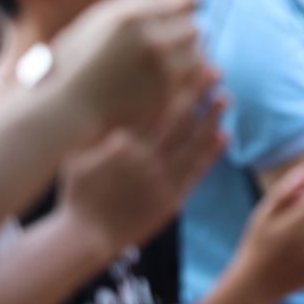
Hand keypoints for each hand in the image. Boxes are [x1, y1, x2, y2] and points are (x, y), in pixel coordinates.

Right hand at [50, 0, 211, 136]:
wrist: (67, 108)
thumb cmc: (78, 62)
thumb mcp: (98, 21)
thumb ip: (135, 6)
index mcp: (131, 15)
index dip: (184, 6)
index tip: (180, 14)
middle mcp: (150, 37)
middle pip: (194, 26)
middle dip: (184, 36)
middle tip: (168, 46)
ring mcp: (161, 65)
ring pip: (197, 53)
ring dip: (186, 58)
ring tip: (162, 66)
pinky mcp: (167, 90)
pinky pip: (192, 78)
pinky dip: (184, 78)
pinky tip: (163, 82)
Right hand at [60, 73, 226, 259]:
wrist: (84, 237)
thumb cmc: (77, 193)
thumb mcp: (77, 155)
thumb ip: (97, 129)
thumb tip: (106, 100)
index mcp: (124, 146)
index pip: (156, 108)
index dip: (176, 86)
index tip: (191, 66)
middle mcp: (146, 160)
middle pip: (179, 120)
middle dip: (199, 94)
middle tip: (216, 72)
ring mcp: (161, 181)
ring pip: (192, 144)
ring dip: (211, 120)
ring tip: (226, 98)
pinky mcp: (170, 201)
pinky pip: (195, 173)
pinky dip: (210, 155)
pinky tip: (223, 137)